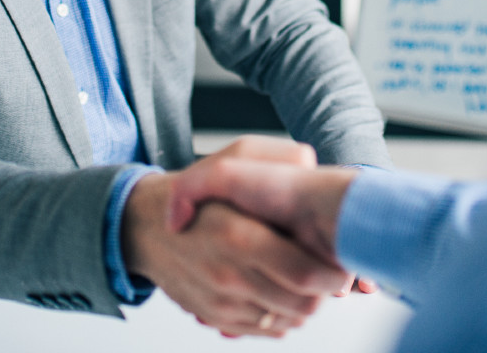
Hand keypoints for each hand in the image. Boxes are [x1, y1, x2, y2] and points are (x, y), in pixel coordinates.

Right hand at [122, 137, 348, 337]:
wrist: (144, 226)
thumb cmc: (196, 193)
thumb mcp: (236, 156)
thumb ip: (278, 158)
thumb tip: (312, 168)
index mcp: (239, 235)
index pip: (305, 274)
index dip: (334, 273)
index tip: (343, 260)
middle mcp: (229, 275)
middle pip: (302, 304)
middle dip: (326, 291)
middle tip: (332, 272)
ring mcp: (221, 302)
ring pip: (287, 320)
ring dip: (306, 305)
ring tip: (308, 280)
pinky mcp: (217, 317)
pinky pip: (266, 329)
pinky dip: (283, 316)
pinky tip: (284, 291)